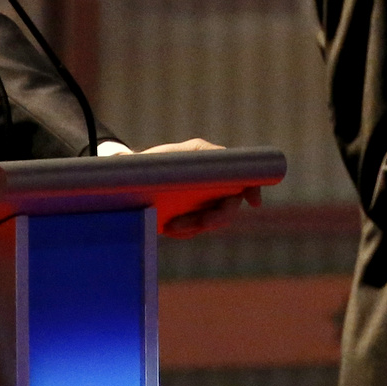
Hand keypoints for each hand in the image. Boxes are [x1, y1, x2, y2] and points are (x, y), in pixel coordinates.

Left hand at [139, 138, 263, 237]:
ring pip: (210, 223)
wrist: (132, 177)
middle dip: (215, 218)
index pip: (243, 180)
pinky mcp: (189, 220)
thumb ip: (202, 153)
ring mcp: (202, 206)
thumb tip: (222, 157)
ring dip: (194, 227)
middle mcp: (214, 190)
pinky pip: (194, 231)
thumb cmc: (158, 161)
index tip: (254, 202)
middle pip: (228, 209)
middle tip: (201, 223)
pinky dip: (184, 232)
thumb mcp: (178, 154)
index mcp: (215, 171)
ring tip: (171, 226)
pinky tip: (167, 228)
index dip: (252, 190)